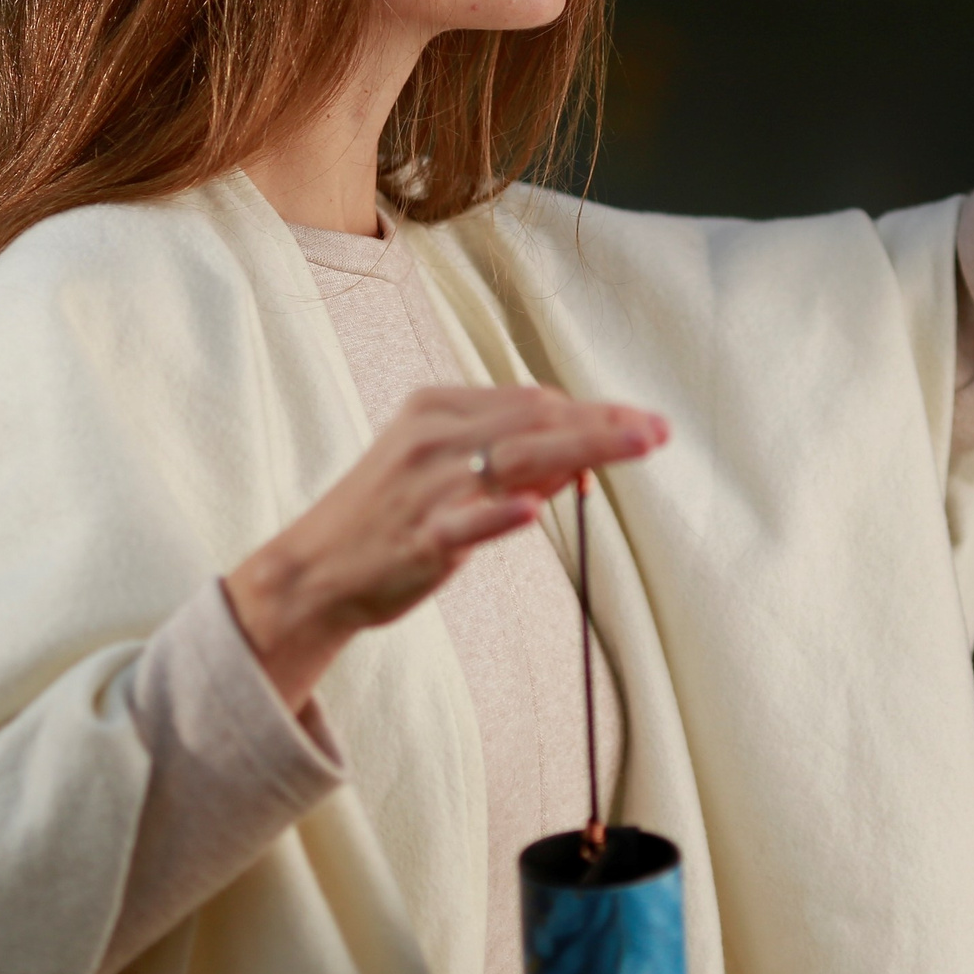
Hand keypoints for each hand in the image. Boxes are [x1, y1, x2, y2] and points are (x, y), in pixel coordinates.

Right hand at [223, 385, 668, 709]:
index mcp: (438, 410)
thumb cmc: (387, 520)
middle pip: (534, 420)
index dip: (592, 411)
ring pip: (515, 459)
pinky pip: (466, 522)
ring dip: (581, 447)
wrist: (314, 571)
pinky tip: (534, 507)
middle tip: (658, 431)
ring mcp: (426, 488)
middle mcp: (433, 438)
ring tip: (634, 446)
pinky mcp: (419, 538)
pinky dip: (499, 513)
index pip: (531, 401)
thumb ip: (511, 459)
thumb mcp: (445, 472)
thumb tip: (582, 451)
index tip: (640, 422)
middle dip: (603, 423)